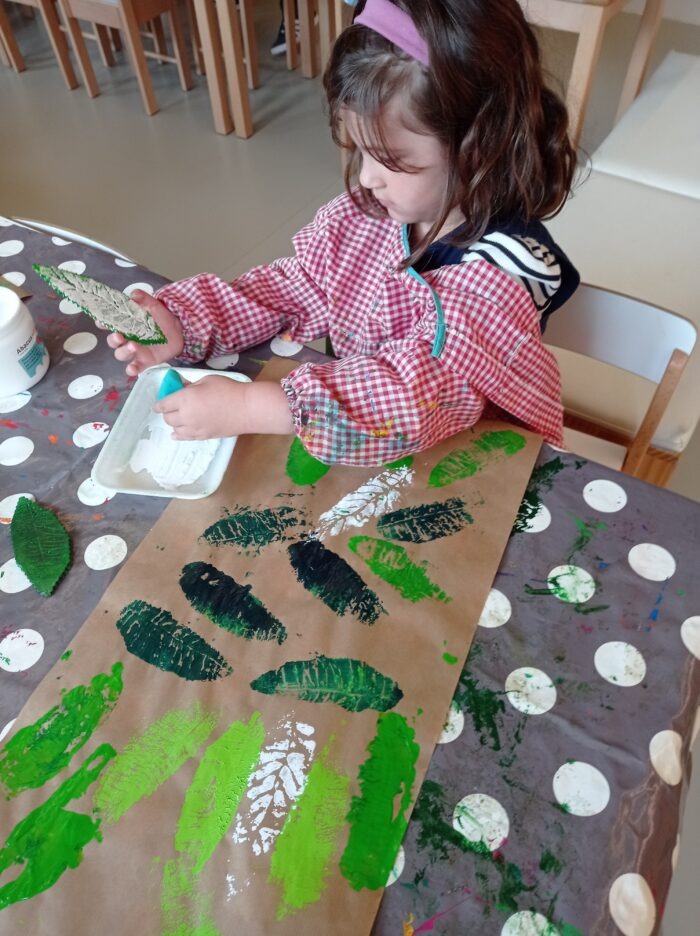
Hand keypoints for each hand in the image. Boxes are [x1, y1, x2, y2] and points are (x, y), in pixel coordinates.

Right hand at [107, 290, 183, 375]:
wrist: (179, 330)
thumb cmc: (161, 317)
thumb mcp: (153, 305)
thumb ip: (143, 299)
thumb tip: (134, 294)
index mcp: (125, 324)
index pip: (108, 324)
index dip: (103, 323)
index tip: (101, 322)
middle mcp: (126, 338)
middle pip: (113, 342)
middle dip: (114, 339)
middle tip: (120, 335)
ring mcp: (134, 351)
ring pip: (121, 354)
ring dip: (124, 350)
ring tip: (134, 345)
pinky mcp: (144, 361)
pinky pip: (134, 367)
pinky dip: (131, 369)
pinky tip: (132, 368)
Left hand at [153, 377, 293, 440]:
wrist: (246, 408)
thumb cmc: (228, 389)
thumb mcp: (206, 380)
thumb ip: (190, 385)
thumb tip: (182, 388)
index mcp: (184, 399)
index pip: (163, 404)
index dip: (158, 404)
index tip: (158, 404)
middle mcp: (185, 416)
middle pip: (168, 418)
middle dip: (167, 412)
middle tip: (172, 408)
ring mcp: (194, 429)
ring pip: (174, 429)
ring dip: (174, 423)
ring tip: (178, 418)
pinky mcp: (202, 436)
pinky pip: (184, 438)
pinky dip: (178, 435)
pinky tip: (176, 434)